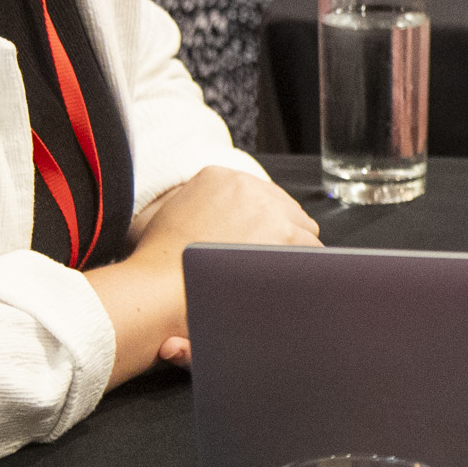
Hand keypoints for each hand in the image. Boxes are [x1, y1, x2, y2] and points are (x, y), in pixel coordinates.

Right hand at [92, 166, 320, 375]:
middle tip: (269, 263)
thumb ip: (189, 204)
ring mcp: (269, 209)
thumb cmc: (155, 264)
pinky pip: (312, 251)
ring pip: (303, 230)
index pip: (260, 195)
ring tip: (277, 277)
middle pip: (286, 209)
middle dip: (282, 235)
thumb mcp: (163, 217)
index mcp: (218, 177)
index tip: (260, 241)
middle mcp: (248, 186)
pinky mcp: (285, 235)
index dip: (265, 222)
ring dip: (294, 252)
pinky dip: (305, 269)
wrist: (158, 289)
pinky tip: (288, 284)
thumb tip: (207, 214)